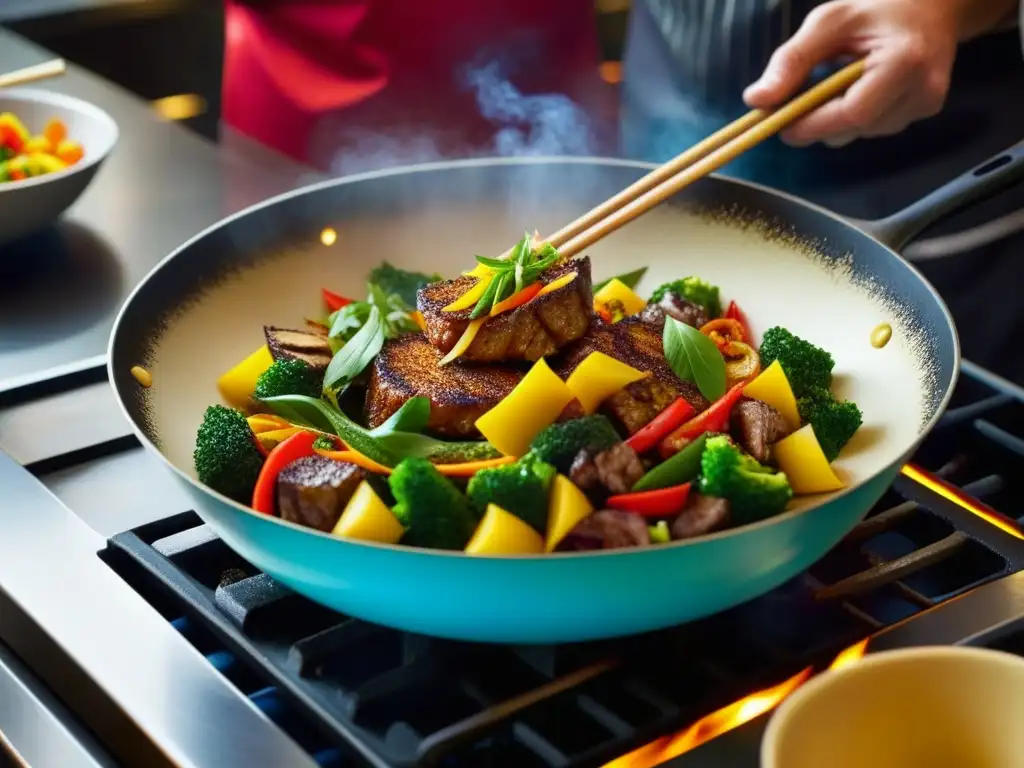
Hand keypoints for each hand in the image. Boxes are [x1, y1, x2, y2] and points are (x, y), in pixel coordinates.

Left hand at [742, 0, 1007, 147]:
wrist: (932, 5)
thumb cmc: (876, 9)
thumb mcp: (828, 22)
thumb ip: (792, 60)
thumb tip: (756, 101)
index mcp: (905, 61)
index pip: (853, 113)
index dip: (813, 123)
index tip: (780, 122)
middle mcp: (924, 89)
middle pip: (855, 129)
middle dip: (818, 124)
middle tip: (792, 107)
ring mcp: (928, 103)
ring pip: (862, 133)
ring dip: (835, 120)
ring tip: (831, 86)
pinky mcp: (926, 110)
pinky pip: (875, 128)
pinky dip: (854, 117)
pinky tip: (855, 90)